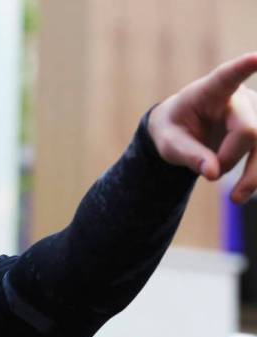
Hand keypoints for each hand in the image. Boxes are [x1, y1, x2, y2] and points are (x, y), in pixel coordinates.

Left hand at [148, 52, 256, 202]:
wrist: (182, 130)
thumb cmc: (173, 129)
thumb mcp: (169, 143)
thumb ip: (188, 155)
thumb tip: (213, 173)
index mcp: (210, 91)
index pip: (228, 77)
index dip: (243, 67)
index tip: (256, 57)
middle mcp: (240, 98)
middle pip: (250, 131)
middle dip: (230, 158)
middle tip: (209, 174)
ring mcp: (255, 113)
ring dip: (254, 174)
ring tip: (236, 199)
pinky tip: (246, 190)